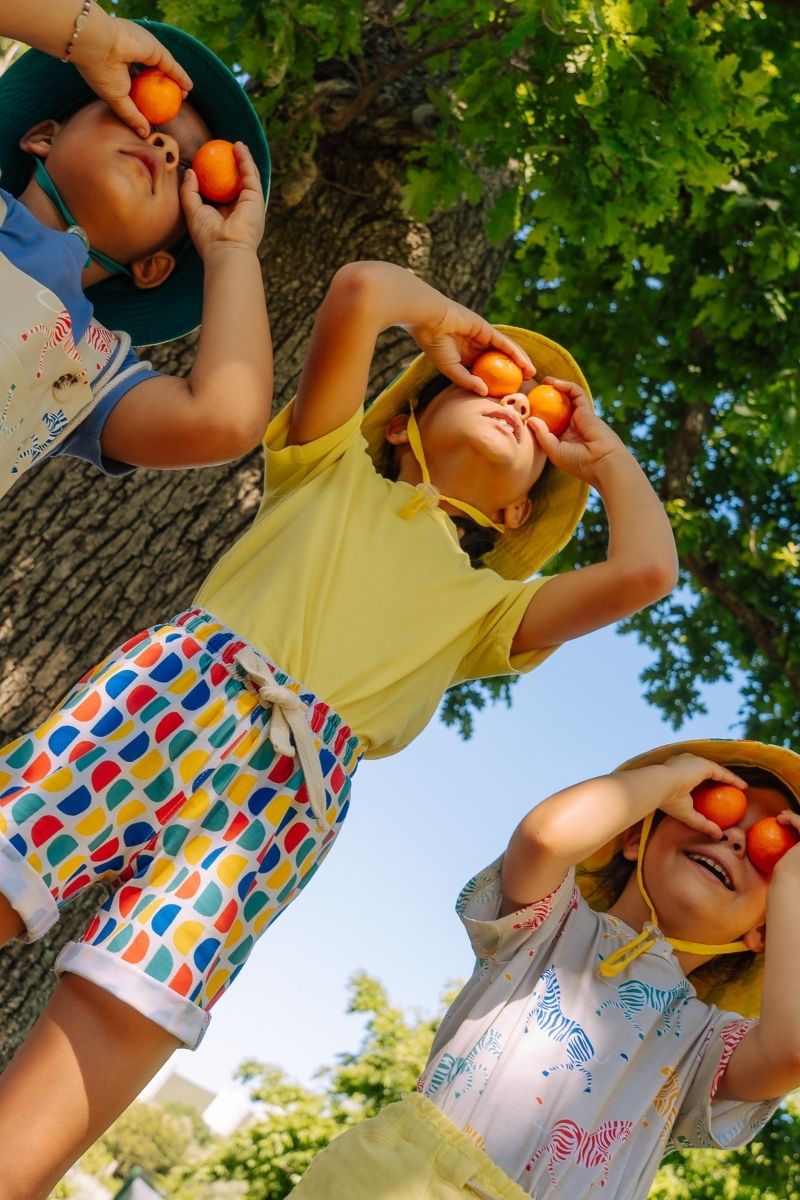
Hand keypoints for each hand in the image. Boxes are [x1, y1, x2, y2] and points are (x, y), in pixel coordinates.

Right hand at [71, 15, 192, 137]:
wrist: (97, 44)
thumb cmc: (102, 74)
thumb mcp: (117, 101)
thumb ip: (132, 116)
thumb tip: (145, 133)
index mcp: (117, 70)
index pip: (135, 85)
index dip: (146, 98)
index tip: (154, 111)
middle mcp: (130, 59)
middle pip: (150, 77)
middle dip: (162, 90)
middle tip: (172, 104)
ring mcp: (142, 52)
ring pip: (162, 70)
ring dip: (174, 83)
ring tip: (183, 96)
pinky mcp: (154, 49)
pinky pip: (170, 65)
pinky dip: (180, 76)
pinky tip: (188, 87)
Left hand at [181, 143, 265, 256]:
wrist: (225, 249)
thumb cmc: (207, 236)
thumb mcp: (192, 211)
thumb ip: (189, 191)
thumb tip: (190, 171)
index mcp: (226, 215)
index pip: (222, 192)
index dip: (217, 176)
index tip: (208, 162)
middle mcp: (240, 209)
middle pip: (237, 183)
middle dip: (233, 166)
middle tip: (223, 151)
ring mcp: (250, 204)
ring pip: (247, 176)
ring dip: (242, 158)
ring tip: (234, 144)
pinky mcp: (256, 198)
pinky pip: (251, 174)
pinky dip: (246, 159)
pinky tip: (239, 147)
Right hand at [407, 301, 534, 392]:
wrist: (430, 322)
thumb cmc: (436, 346)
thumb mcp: (451, 369)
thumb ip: (468, 381)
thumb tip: (485, 392)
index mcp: (465, 358)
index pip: (486, 371)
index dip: (498, 381)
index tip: (507, 393)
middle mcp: (476, 347)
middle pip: (499, 362)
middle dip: (513, 372)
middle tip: (524, 385)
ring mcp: (483, 338)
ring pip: (505, 352)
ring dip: (520, 362)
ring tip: (531, 374)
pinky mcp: (488, 330)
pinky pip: (505, 344)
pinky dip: (516, 353)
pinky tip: (525, 363)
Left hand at [527, 377, 628, 485]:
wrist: (602, 462)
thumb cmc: (578, 462)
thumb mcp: (554, 451)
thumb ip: (542, 435)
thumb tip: (530, 418)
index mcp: (562, 438)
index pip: (549, 422)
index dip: (538, 414)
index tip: (526, 406)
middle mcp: (571, 427)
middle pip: (557, 408)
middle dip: (546, 398)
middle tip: (534, 390)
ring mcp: (580, 417)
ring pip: (567, 399)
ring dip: (557, 388)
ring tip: (544, 381)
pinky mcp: (587, 410)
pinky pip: (576, 393)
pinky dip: (566, 386)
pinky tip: (553, 382)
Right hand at [646, 753, 747, 836]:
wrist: (659, 786)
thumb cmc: (668, 800)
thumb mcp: (687, 814)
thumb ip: (702, 823)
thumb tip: (718, 836)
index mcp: (676, 772)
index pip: (694, 777)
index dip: (706, 785)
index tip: (716, 794)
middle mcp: (685, 763)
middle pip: (706, 771)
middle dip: (718, 779)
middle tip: (729, 790)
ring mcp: (694, 761)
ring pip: (715, 771)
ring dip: (728, 779)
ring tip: (740, 787)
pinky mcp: (703, 764)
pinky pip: (722, 773)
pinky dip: (732, 779)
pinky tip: (742, 787)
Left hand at [771, 811, 799, 881]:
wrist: (788, 882)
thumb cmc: (787, 876)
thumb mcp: (792, 861)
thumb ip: (794, 851)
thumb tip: (789, 844)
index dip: (799, 825)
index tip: (788, 822)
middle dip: (798, 818)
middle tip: (785, 814)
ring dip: (793, 816)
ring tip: (780, 816)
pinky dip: (790, 818)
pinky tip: (778, 819)